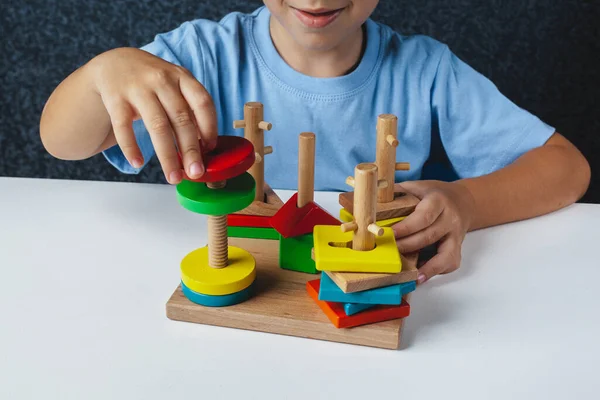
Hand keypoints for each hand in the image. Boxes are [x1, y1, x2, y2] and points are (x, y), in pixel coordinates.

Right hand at [91, 48, 216, 183]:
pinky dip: (131, 147)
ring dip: (167, 156)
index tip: (210, 149)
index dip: (209, 128)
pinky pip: (124, 127)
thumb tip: (203, 146)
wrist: (114, 63)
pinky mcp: (115, 98)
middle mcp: (162, 80)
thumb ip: (189, 109)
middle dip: (190, 150)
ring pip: (157, 126)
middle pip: (181, 119)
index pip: (202, 103)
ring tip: (173, 177)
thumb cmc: (154, 83)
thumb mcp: (175, 85)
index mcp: (182, 77)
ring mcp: (138, 88)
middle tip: (196, 173)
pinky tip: (137, 164)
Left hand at [392, 180, 474, 283]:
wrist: (461, 201)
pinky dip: (436, 271)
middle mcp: (450, 218)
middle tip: (390, 251)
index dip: (407, 227)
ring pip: (444, 253)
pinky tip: (421, 276)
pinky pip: (450, 262)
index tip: (391, 234)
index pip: (424, 216)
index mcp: (438, 201)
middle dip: (408, 246)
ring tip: (410, 274)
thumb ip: (396, 193)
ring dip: (425, 265)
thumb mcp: (415, 187)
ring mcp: (456, 235)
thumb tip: (368, 199)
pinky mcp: (457, 247)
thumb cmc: (432, 194)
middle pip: (429, 236)